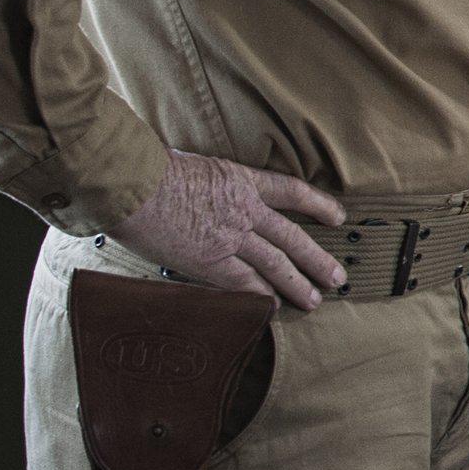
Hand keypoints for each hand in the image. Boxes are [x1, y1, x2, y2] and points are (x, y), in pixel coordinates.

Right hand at [108, 152, 347, 308]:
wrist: (129, 181)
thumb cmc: (148, 167)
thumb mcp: (192, 163)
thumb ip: (208, 181)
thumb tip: (202, 188)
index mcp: (241, 180)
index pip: (292, 191)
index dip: (319, 204)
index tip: (339, 217)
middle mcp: (244, 210)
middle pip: (293, 238)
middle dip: (318, 259)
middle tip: (338, 277)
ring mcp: (230, 238)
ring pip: (276, 265)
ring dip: (299, 285)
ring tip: (316, 301)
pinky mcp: (209, 261)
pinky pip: (244, 283)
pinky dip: (261, 296)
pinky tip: (273, 307)